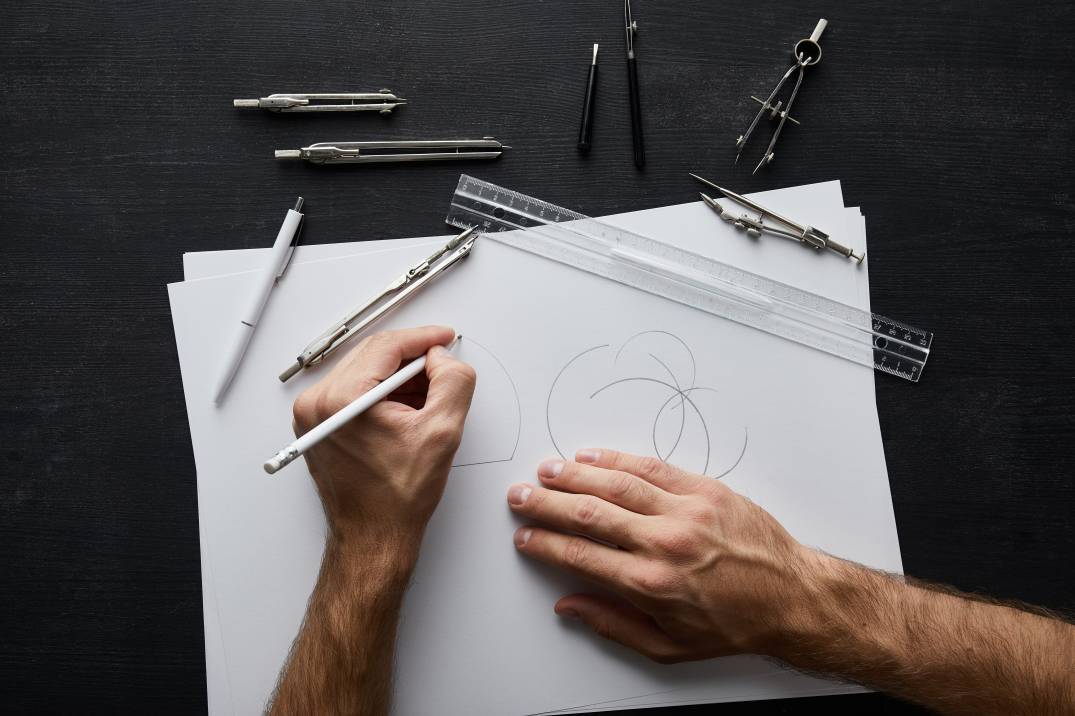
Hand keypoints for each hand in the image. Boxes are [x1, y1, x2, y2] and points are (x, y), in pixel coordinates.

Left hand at [293, 326, 475, 559]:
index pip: (386, 346)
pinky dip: (383, 392)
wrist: (372, 537)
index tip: (445, 338)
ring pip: (364, 371)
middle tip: (443, 367)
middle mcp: (317, 403)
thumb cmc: (397, 497)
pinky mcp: (316, 424)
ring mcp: (312, 414)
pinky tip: (407, 409)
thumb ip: (452, 382)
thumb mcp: (442, 432)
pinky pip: (354, 390)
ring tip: (428, 397)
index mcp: (341, 400)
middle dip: (412, 358)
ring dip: (399, 376)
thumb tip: (443, 358)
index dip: (422, 338)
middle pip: (373, 354)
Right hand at [507, 449, 820, 662]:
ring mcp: (686, 511)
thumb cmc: (732, 623)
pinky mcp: (706, 489)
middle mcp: (664, 543)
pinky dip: (617, 459)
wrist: (791, 597)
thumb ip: (612, 624)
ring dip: (574, 475)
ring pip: (615, 484)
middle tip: (521, 497)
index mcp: (651, 584)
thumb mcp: (668, 646)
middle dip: (546, 504)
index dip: (544, 544)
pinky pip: (652, 467)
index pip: (579, 556)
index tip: (525, 536)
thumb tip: (569, 607)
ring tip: (547, 471)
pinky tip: (591, 456)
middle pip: (588, 514)